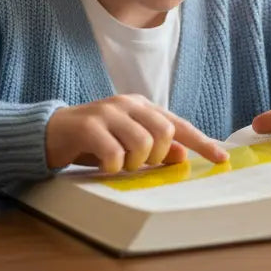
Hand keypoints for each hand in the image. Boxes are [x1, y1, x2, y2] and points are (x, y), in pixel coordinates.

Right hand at [45, 94, 228, 172]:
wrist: (49, 133)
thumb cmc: (93, 141)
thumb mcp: (126, 144)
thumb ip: (154, 147)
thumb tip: (181, 154)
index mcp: (141, 106)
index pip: (178, 123)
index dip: (202, 142)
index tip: (221, 158)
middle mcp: (127, 104)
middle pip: (164, 132)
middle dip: (156, 155)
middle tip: (137, 162)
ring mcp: (107, 112)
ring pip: (142, 143)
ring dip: (133, 163)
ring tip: (118, 164)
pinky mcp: (88, 126)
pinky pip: (114, 154)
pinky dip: (113, 167)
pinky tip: (103, 165)